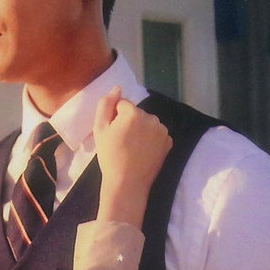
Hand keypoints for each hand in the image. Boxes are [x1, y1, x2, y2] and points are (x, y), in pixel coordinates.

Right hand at [93, 86, 171, 226]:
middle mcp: (151, 117)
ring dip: (140, 130)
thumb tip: (117, 87)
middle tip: (121, 142)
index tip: (113, 133)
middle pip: (136, 113)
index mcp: (133, 112)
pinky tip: (143, 151)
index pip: (122, 104)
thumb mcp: (100, 128)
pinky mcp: (169, 142)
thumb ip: (106, 104)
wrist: (127, 182)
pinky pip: (156, 133)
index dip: (114, 118)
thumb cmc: (109, 155)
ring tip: (132, 147)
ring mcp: (163, 130)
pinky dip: (150, 139)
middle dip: (129, 122)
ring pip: (147, 122)